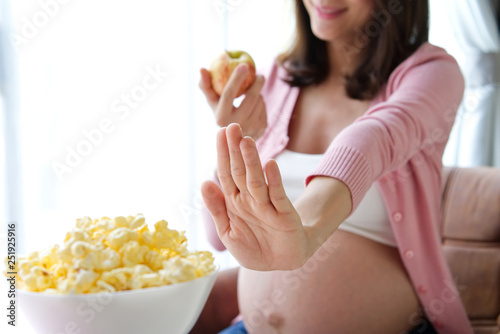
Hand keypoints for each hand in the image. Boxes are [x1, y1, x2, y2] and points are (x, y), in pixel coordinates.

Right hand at [199, 65, 266, 138]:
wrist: (236, 135)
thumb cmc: (221, 110)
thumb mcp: (212, 101)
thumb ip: (206, 85)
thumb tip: (202, 68)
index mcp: (221, 117)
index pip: (228, 94)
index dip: (236, 78)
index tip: (244, 65)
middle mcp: (235, 125)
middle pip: (250, 99)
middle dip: (257, 84)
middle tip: (259, 75)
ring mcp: (250, 128)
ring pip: (259, 102)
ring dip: (258, 94)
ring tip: (253, 93)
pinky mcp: (261, 129)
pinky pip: (264, 108)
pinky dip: (261, 102)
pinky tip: (256, 104)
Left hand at [201, 123, 308, 270]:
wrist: (280, 263)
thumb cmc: (253, 246)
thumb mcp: (228, 231)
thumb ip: (217, 209)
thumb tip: (204, 183)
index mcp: (235, 201)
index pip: (227, 173)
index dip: (223, 155)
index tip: (220, 134)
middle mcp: (251, 199)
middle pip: (241, 171)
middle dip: (235, 150)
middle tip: (232, 127)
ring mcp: (268, 205)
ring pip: (256, 180)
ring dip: (251, 161)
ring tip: (245, 141)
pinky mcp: (284, 214)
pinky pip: (277, 196)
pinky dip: (274, 181)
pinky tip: (270, 165)